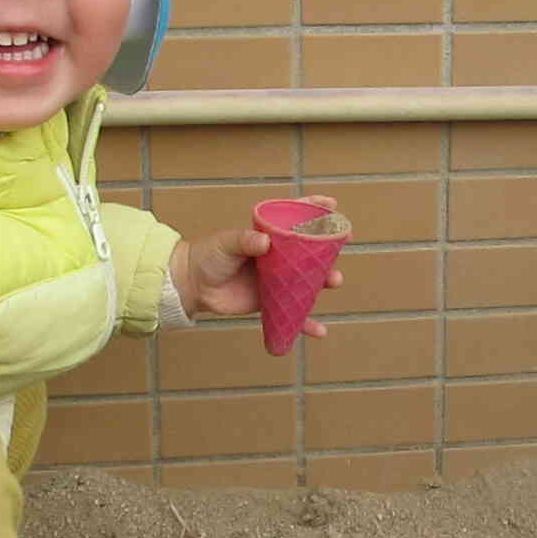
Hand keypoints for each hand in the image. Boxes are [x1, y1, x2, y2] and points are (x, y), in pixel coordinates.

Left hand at [169, 196, 344, 336]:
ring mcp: (277, 279)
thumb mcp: (226, 243)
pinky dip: (306, 323)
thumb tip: (264, 243)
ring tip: (334, 281)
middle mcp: (277, 256)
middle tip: (343, 243)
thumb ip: (245, 240)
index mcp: (268, 234)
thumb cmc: (208, 256)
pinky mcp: (271, 301)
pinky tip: (320, 331)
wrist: (192, 286)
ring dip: (325, 281)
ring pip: (308, 280)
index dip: (315, 210)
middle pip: (310, 250)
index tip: (333, 206)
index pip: (294, 217)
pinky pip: (293, 314)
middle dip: (329, 247)